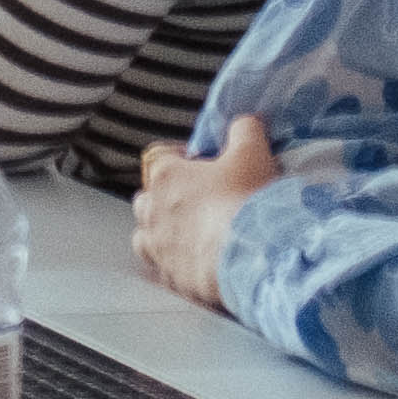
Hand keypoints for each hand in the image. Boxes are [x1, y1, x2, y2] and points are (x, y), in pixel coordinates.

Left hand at [132, 115, 282, 301]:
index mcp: (166, 176)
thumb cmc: (246, 201)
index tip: (199, 162)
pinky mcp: (170, 276)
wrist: (251, 256)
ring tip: (192, 234)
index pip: (158, 157)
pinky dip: (175, 264)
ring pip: (145, 235)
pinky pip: (164, 268)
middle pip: (147, 198)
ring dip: (162, 232)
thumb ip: (244, 130)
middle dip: (166, 197)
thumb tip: (243, 123)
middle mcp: (153, 211)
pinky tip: (198, 263)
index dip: (180, 158)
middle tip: (198, 200)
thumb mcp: (252, 153)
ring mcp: (157, 246)